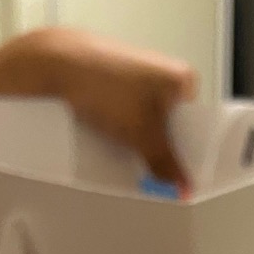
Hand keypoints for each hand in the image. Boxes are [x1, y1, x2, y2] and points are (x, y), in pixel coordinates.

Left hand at [0, 27, 197, 183]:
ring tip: (130, 160)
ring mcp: (137, 75)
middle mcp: (164, 73)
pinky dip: (122, 129)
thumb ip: (166, 164)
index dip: (187, 153)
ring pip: (146, 121)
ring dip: (139, 142)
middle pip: (170, 125)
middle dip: (160, 150)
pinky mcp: (114, 80)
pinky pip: (127, 113)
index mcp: (183, 79)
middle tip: (152, 175)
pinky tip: (113, 142)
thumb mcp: (142, 134)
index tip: (179, 178)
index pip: (195, 125)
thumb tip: (185, 190)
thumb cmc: (107, 88)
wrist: (57, 63)